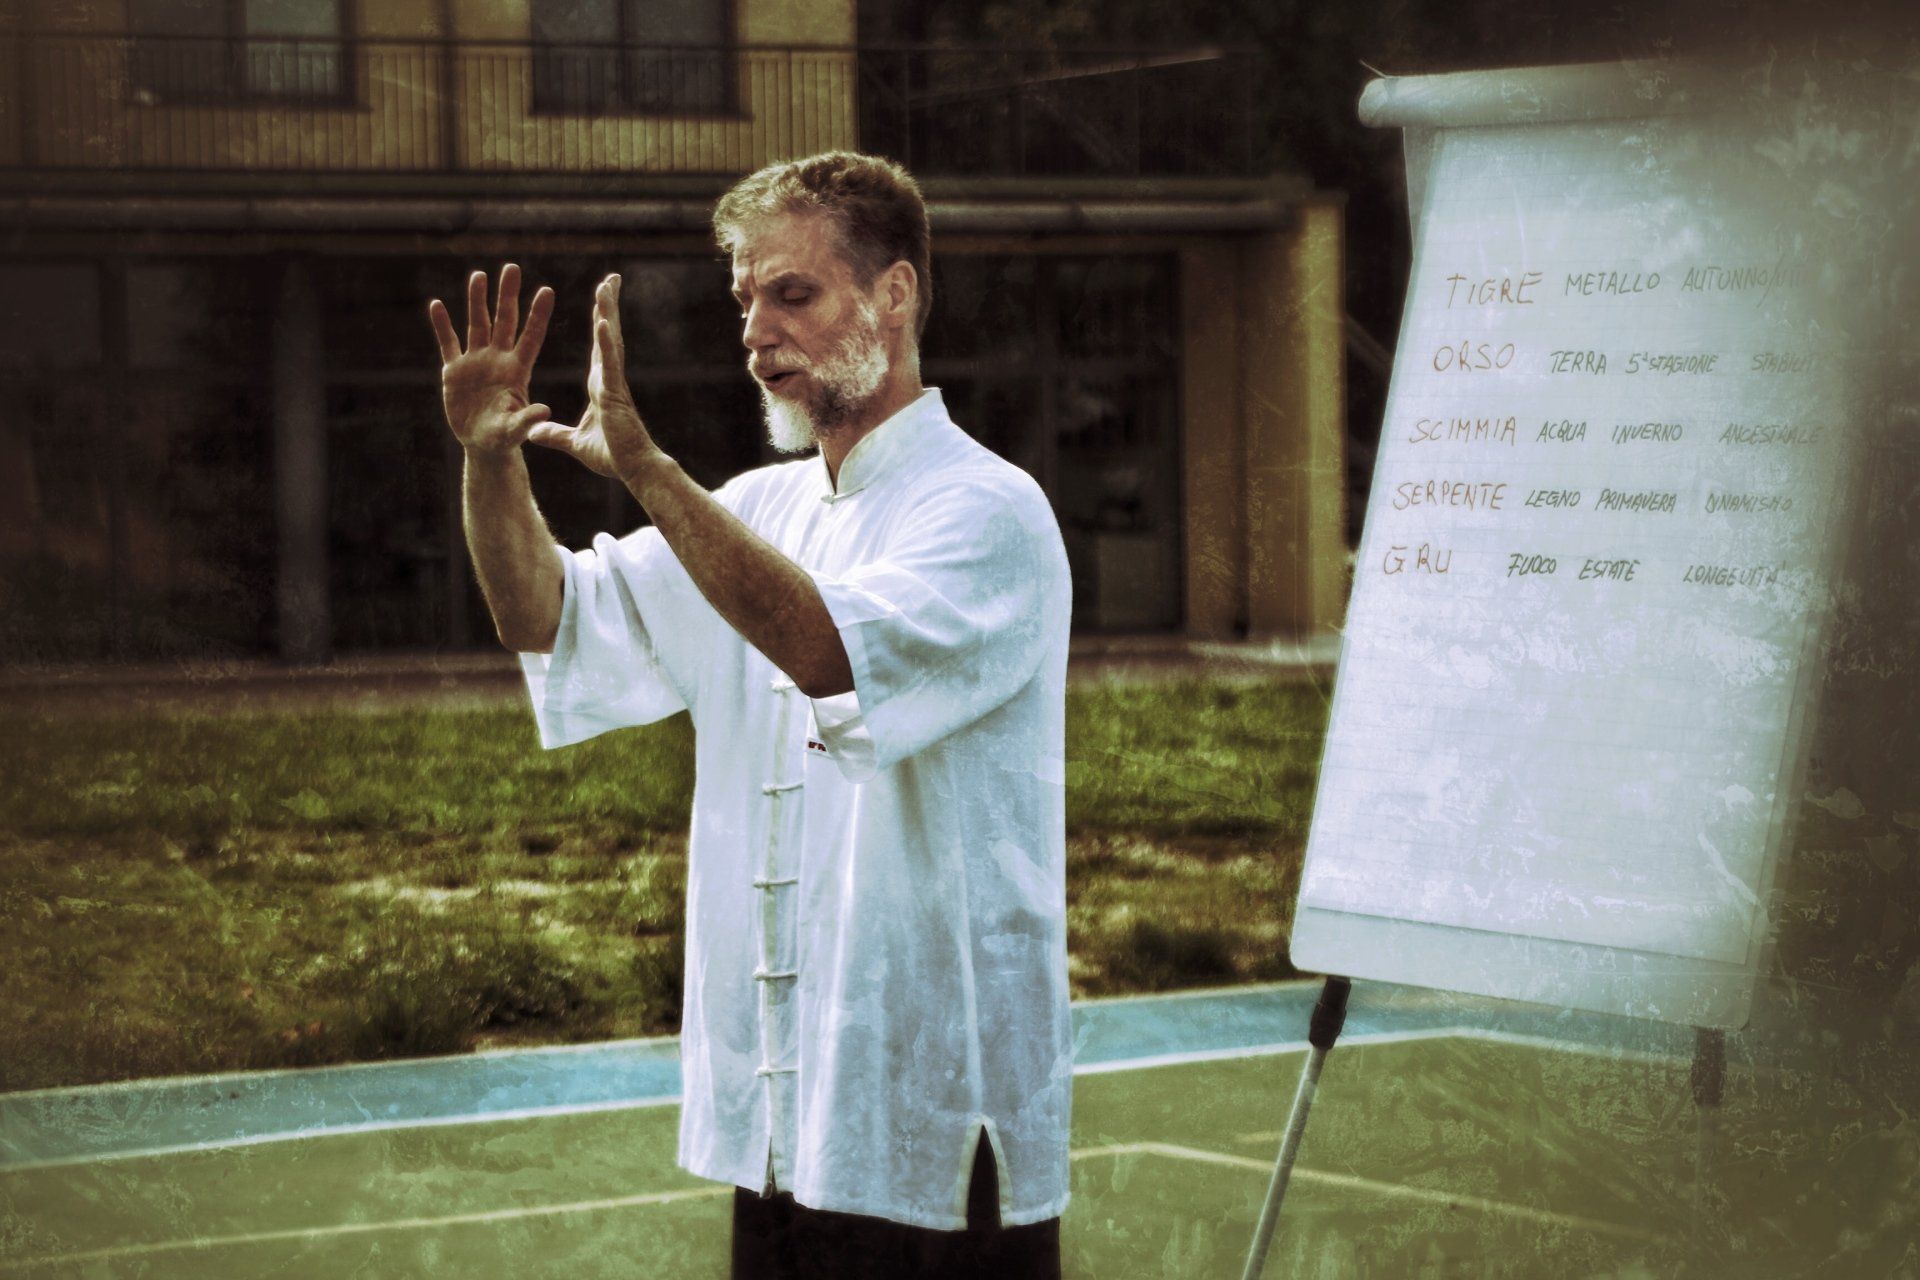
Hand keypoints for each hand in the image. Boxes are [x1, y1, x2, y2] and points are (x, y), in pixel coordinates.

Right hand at [429, 265, 554, 455]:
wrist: (482, 444)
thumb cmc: (504, 438)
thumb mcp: (515, 430)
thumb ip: (527, 419)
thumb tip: (545, 411)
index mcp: (517, 370)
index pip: (531, 336)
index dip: (538, 314)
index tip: (547, 290)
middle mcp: (498, 359)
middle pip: (504, 321)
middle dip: (507, 295)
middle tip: (512, 268)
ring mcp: (476, 362)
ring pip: (477, 324)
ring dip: (476, 301)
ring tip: (479, 276)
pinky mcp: (455, 370)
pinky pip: (448, 342)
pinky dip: (442, 325)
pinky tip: (437, 305)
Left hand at [527, 274, 662, 481]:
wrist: (632, 469)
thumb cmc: (612, 457)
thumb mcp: (575, 443)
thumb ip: (555, 435)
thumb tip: (534, 433)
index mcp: (600, 384)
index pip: (600, 346)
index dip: (600, 321)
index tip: (601, 300)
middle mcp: (608, 377)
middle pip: (607, 334)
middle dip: (608, 305)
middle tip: (610, 279)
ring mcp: (613, 382)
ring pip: (610, 340)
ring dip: (607, 312)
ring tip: (605, 286)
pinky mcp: (614, 393)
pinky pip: (609, 363)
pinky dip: (605, 342)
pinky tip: (601, 321)